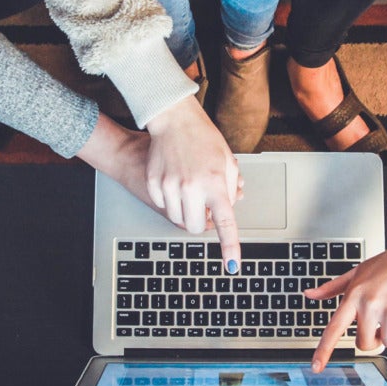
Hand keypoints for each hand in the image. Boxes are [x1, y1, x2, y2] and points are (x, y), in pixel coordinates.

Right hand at [144, 96, 242, 270]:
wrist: (174, 120)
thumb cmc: (203, 138)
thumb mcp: (227, 162)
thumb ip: (231, 189)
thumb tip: (230, 209)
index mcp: (215, 183)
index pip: (225, 223)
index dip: (230, 247)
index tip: (232, 266)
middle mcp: (192, 187)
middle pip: (195, 227)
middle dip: (200, 222)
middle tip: (204, 207)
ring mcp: (170, 186)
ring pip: (177, 219)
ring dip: (185, 211)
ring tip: (190, 189)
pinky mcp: (154, 183)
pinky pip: (163, 206)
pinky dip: (170, 200)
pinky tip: (175, 181)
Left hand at [305, 219, 386, 372]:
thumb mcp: (358, 271)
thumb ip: (333, 287)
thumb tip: (309, 294)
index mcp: (355, 295)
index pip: (334, 328)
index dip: (324, 350)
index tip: (316, 367)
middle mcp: (371, 305)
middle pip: (364, 344)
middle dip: (373, 338)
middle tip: (382, 321)